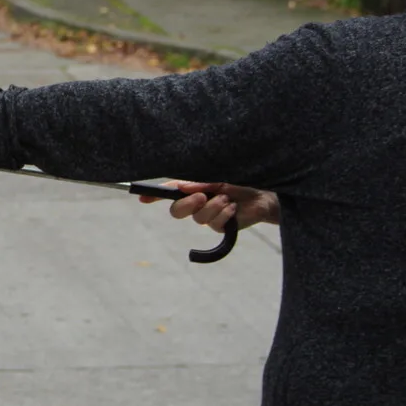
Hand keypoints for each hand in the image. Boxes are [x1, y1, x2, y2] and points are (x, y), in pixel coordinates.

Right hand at [139, 181, 279, 231]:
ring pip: (198, 218)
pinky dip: (224, 214)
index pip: (168, 193)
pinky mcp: (220, 227)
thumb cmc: (240, 183)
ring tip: (228, 199)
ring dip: (214, 206)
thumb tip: (180, 187)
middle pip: (176, 212)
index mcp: (192, 189)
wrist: (264, 195)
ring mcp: (207, 217)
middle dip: (187, 204)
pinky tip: (232, 207)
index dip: (153, 196)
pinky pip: (214, 224)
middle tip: (202, 196)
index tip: (141, 197)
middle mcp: (196, 204)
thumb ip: (199, 183)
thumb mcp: (217, 178)